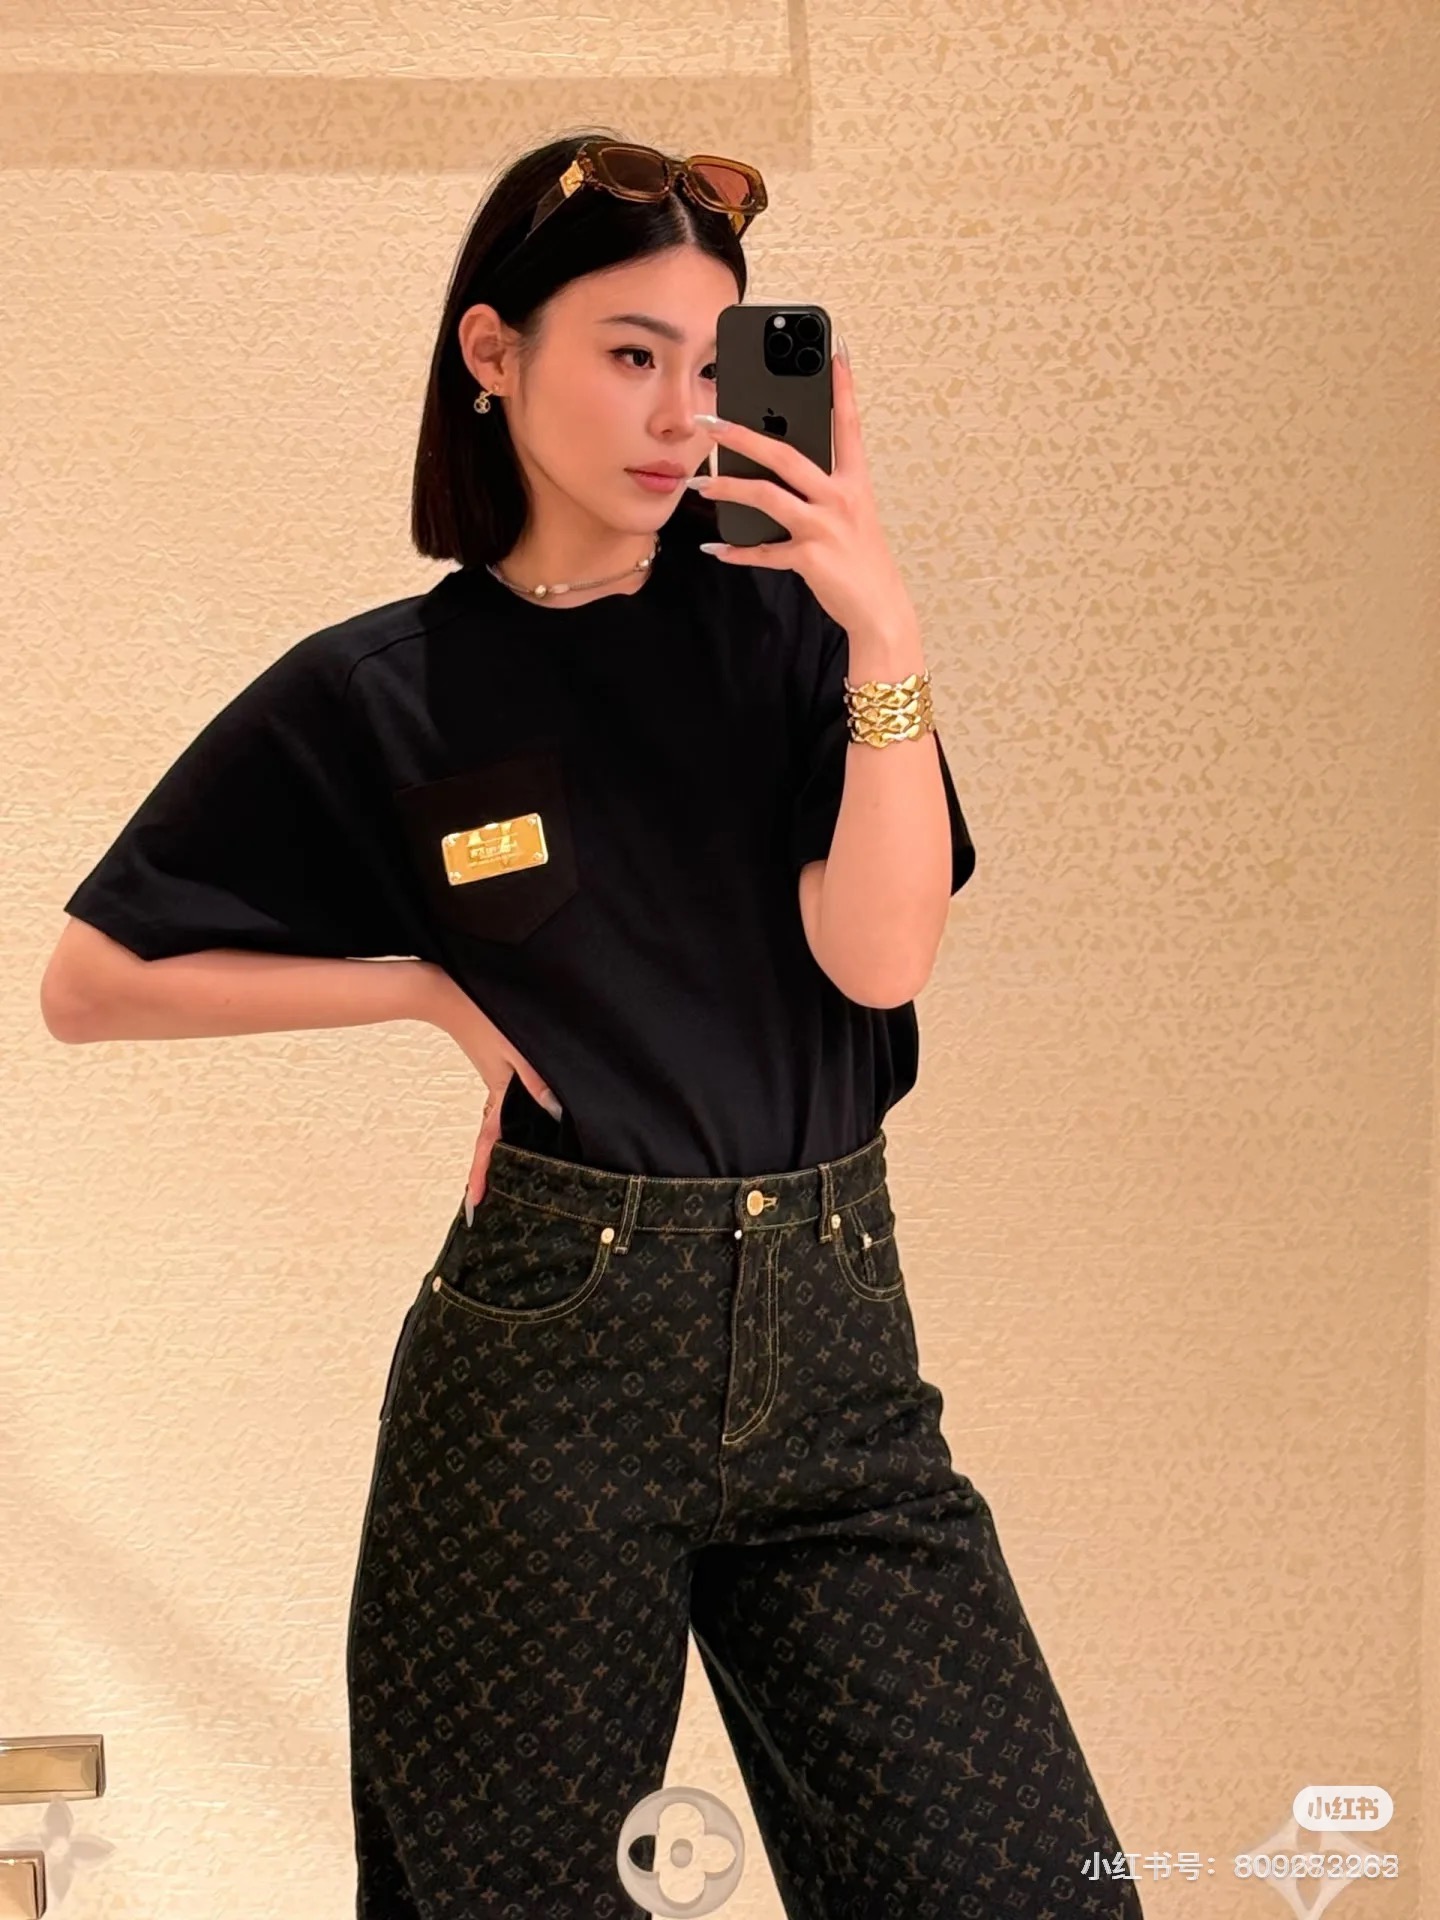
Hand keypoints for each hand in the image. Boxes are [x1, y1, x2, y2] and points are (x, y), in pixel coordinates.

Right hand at [418, 967, 561, 1215]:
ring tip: (495, 1175)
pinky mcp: (495, 1071)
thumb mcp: (515, 1049)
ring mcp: (493, 1083)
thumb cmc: (482, 1018)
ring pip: (496, 1126)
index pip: (490, 1144)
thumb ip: (535, 1080)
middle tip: (480, 1201)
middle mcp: (493, 1095)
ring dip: (496, 1150)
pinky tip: (514, 1126)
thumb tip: (554, 1112)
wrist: (444, 995)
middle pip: (491, 1142)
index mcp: (497, 1095)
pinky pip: (500, 1107)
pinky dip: (504, 1124)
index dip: (483, 1174)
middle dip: (487, 1171)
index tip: (474, 1203)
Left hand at [686, 341, 917, 639]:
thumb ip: (822, 489)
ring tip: (700, 486)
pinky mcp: (810, 558)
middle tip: (711, 422)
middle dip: (744, 436)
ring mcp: (825, 527)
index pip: (848, 425)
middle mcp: (841, 498)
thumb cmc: (861, 560)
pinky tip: (716, 548)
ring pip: (767, 497)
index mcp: (854, 482)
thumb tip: (779, 470)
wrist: (880, 610)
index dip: (843, 388)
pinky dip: (737, 551)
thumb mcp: (852, 515)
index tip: (836, 351)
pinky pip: (764, 552)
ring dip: (728, 490)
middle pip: (786, 455)